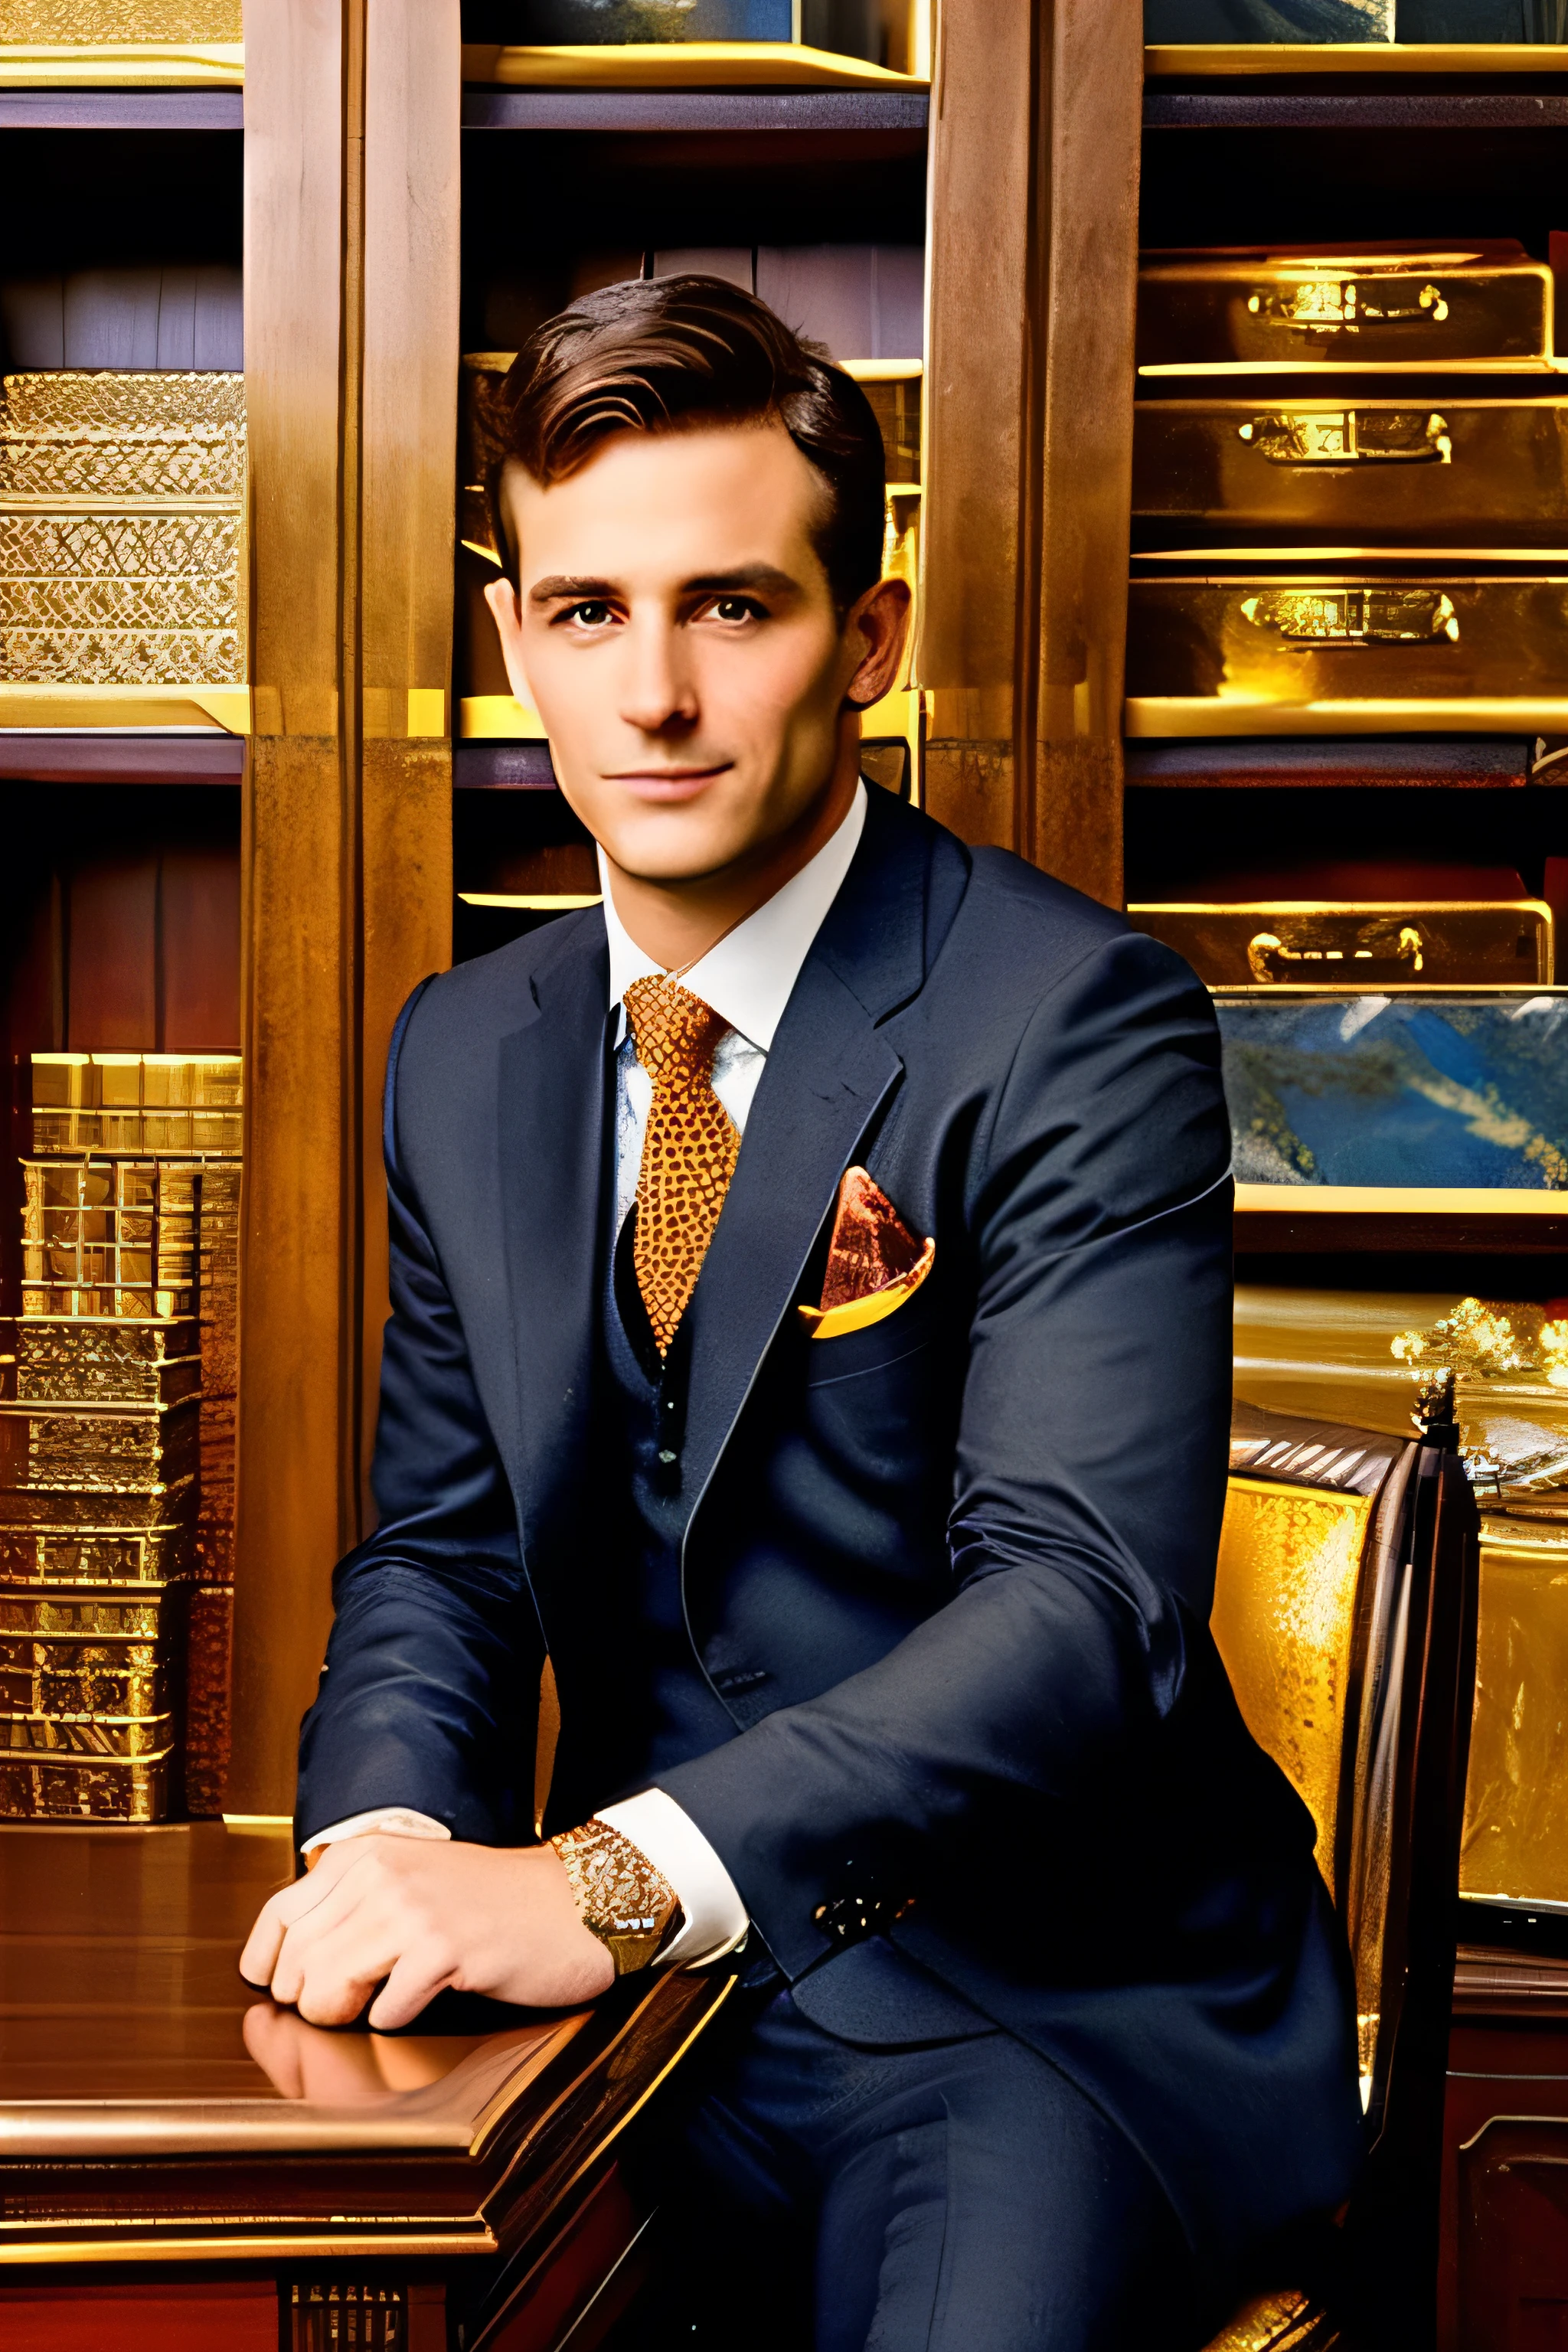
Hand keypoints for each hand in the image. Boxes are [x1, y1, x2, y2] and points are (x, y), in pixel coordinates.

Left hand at [238, 1835, 613, 2028]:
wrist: (571, 1903)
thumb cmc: (491, 1901)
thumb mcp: (409, 1880)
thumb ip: (349, 1907)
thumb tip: (282, 1965)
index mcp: (365, 1854)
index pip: (277, 1918)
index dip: (269, 1967)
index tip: (282, 1989)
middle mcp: (380, 1874)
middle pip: (294, 1964)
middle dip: (309, 2001)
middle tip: (348, 2003)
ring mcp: (411, 1910)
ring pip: (325, 1991)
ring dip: (345, 2015)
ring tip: (380, 2003)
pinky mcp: (443, 1950)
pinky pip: (384, 2012)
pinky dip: (397, 2019)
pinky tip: (425, 1998)